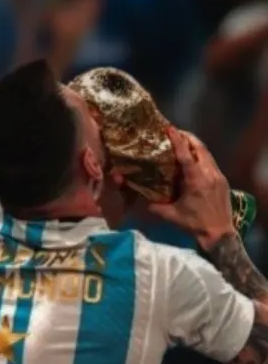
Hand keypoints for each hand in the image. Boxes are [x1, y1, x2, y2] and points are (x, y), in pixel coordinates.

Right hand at [149, 128, 233, 248]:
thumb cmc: (194, 225)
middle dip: (187, 138)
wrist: (219, 235)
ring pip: (207, 154)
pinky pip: (212, 163)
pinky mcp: (223, 180)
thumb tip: (140, 199)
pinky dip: (202, 156)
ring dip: (195, 146)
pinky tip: (194, 160)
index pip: (186, 155)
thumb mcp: (171, 216)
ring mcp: (218, 176)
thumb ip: (155, 206)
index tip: (170, 129)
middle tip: (175, 133)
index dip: (178, 141)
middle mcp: (209, 175)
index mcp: (196, 181)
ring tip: (183, 142)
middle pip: (200, 148)